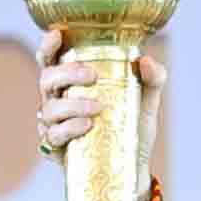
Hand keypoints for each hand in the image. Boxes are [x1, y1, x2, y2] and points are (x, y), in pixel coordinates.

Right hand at [36, 28, 168, 168]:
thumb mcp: (147, 100)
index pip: (52, 59)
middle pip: (47, 79)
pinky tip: (87, 126)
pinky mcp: (57, 149)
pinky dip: (69, 129)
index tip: (57, 34)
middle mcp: (58, 100)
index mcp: (72, 82)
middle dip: (66, 73)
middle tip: (92, 75)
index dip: (48, 46)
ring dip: (72, 105)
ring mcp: (54, 125)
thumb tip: (146, 61)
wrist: (134, 166)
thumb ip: (153, 78)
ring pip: (49, 109)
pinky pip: (54, 136)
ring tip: (97, 108)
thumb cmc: (133, 127)